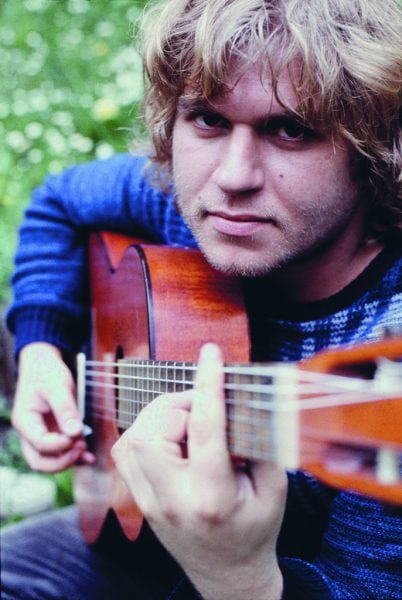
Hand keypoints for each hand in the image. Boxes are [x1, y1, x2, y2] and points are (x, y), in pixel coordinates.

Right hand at [12, 342, 94, 471]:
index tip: (77, 436)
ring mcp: (41, 434)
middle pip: (39, 461)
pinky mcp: (53, 433)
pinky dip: (74, 457)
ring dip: (68, 461)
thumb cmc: (47, 373)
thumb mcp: (57, 386)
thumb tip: (74, 433)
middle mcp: (30, 432)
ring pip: (50, 460)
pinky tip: (89, 457)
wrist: (44, 364)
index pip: (40, 444)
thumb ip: (65, 409)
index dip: (60, 445)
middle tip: (81, 447)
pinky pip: (61, 452)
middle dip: (61, 461)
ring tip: (86, 451)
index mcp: (25, 421)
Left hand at [112, 344, 285, 599]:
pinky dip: (146, 428)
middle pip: (154, 431)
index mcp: (213, 499)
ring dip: (161, 414)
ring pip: (133, 437)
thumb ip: (262, 441)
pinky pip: (126, 449)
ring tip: (191, 418)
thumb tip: (246, 396)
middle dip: (180, 404)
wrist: (228, 575)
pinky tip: (171, 432)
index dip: (209, 386)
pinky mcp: (138, 499)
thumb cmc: (255, 530)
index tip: (211, 354)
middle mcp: (172, 500)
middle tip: (206, 405)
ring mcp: (148, 502)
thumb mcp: (275, 489)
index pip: (205, 431)